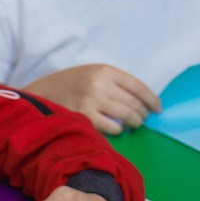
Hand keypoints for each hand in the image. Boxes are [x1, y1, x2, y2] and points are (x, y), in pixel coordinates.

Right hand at [25, 64, 161, 134]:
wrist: (41, 94)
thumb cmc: (71, 85)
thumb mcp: (92, 73)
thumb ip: (115, 82)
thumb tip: (143, 100)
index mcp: (104, 70)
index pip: (138, 86)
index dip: (152, 99)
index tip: (158, 109)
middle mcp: (99, 84)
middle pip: (134, 103)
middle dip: (143, 114)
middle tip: (142, 119)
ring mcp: (92, 101)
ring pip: (127, 116)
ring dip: (134, 123)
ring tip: (133, 124)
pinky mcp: (84, 117)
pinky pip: (113, 127)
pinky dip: (119, 130)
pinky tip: (117, 128)